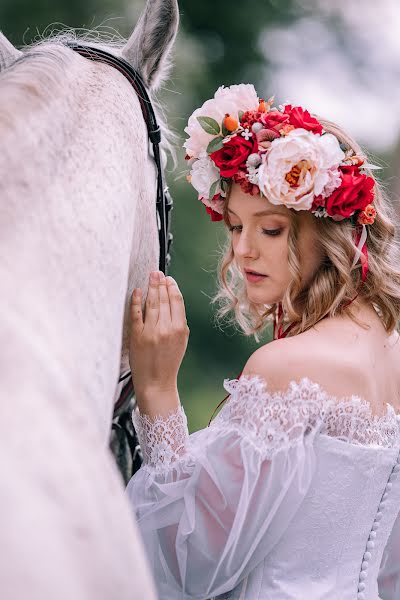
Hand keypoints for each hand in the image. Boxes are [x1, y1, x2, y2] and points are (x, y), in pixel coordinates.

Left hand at [129, 271, 189, 395]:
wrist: (156, 383)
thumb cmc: (168, 362)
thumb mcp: (181, 342)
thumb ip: (178, 323)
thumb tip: (172, 301)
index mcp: (180, 329)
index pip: (177, 301)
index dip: (172, 287)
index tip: (168, 279)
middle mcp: (166, 329)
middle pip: (163, 299)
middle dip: (160, 283)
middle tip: (157, 272)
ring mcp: (151, 332)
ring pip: (151, 303)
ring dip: (151, 287)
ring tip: (151, 276)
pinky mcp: (137, 336)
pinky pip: (136, 314)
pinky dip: (136, 301)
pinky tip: (137, 291)